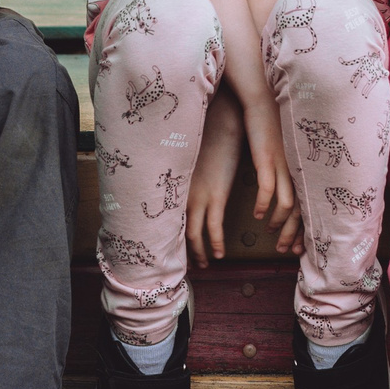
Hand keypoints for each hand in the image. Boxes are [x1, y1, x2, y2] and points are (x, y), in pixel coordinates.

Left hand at [186, 90, 244, 263]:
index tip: (171, 248)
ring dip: (199, 252)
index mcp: (175, 186)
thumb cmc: (208, 137)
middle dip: (182, 251)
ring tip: (205, 263)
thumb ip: (187, 174)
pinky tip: (220, 253)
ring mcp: (198, 197)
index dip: (169, 236)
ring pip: (193, 234)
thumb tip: (188, 182)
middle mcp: (182, 194)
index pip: (167, 219)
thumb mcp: (190, 160)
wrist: (222, 124)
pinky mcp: (216, 196)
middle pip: (176, 232)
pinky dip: (216, 243)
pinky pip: (215, 228)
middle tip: (187, 264)